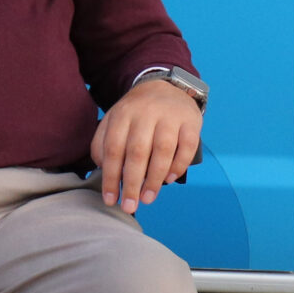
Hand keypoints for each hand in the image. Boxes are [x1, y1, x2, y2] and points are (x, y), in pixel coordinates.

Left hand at [90, 77, 202, 209]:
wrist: (164, 86)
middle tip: (129, 206)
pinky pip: (187, 146)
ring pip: (162, 150)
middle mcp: (146, 113)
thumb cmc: (135, 113)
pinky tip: (168, 179)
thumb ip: (103, 143)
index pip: (113, 148)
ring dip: (154, 178)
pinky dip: (178, 165)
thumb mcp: (114, 120)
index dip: (110, 177)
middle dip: (132, 183)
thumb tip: (103, 171)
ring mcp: (170, 116)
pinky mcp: (191, 121)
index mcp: (123, 114)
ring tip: (147, 199)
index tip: (110, 200)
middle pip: (137, 151)